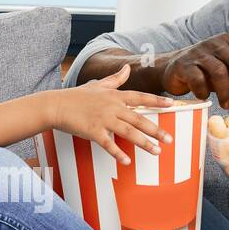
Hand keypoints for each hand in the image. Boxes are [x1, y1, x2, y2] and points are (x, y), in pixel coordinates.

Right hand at [51, 65, 175, 164]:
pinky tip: (127, 162)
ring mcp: (103, 119)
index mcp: (115, 96)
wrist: (56, 105)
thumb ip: (116, 78)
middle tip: (170, 139)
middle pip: (139, 119)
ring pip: (128, 132)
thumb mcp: (98, 85)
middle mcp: (112, 107)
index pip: (140, 98)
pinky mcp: (93, 131)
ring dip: (144, 143)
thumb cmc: (76, 96)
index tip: (172, 105)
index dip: (157, 101)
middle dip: (156, 130)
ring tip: (157, 152)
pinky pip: (108, 144)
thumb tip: (128, 67)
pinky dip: (118, 153)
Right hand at [157, 34, 228, 109]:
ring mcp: (199, 52)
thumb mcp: (226, 74)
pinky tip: (204, 97)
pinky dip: (204, 91)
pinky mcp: (184, 64)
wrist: (171, 70)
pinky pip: (198, 79)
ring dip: (226, 92)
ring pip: (219, 71)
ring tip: (227, 105)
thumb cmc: (204, 73)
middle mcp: (215, 43)